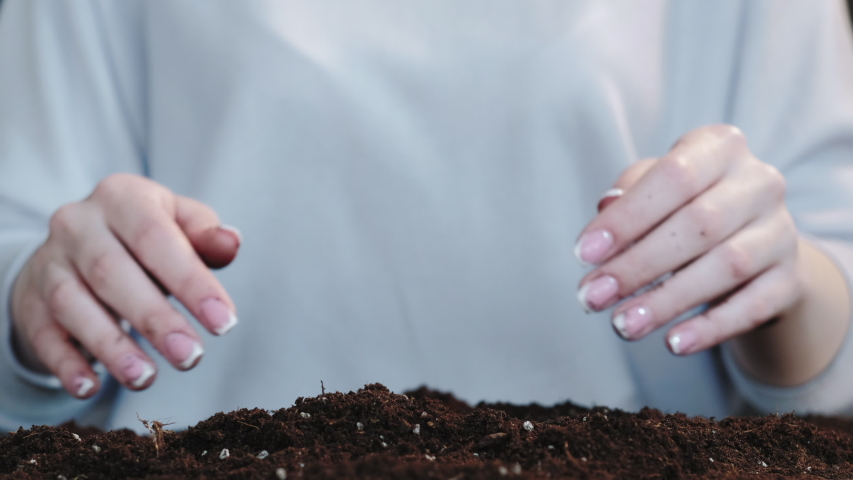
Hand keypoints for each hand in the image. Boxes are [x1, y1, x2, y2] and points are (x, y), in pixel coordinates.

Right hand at [10, 174, 239, 397]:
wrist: (76, 246)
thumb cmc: (145, 238)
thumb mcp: (177, 223)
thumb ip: (205, 235)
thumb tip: (231, 243)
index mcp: (122, 197)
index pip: (157, 238)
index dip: (191, 282)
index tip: (225, 322)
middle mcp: (78, 223)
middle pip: (113, 273)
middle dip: (155, 320)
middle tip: (191, 357)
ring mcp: (49, 262)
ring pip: (73, 305)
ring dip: (111, 346)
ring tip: (145, 378)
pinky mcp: (30, 301)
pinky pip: (45, 334)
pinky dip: (67, 363)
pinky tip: (90, 387)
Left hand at [575, 125, 800, 355]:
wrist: (754, 246)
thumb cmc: (685, 208)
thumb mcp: (655, 191)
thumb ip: (628, 196)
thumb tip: (606, 209)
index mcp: (720, 148)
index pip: (673, 177)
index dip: (627, 218)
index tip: (583, 254)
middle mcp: (760, 182)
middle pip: (698, 225)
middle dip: (637, 266)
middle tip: (592, 297)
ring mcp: (782, 231)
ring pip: (725, 267)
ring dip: (667, 300)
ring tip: (623, 325)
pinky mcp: (791, 279)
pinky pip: (753, 307)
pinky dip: (711, 328)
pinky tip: (674, 344)